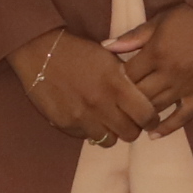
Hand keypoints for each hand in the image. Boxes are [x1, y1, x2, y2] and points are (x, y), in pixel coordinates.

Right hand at [9, 26, 159, 146]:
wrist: (40, 52)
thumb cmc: (79, 52)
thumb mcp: (109, 59)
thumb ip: (128, 80)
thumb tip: (144, 99)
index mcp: (116, 85)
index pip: (146, 115)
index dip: (151, 118)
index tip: (148, 117)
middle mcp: (100, 104)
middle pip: (130, 134)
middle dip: (132, 128)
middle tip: (128, 120)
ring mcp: (81, 117)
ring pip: (108, 140)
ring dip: (110, 132)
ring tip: (106, 120)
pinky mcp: (65, 124)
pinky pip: (86, 136)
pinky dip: (89, 129)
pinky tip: (86, 116)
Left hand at [104, 6, 192, 128]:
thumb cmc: (192, 18)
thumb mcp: (159, 21)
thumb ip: (133, 37)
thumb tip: (105, 46)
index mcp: (155, 54)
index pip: (127, 76)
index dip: (115, 80)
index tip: (109, 83)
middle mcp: (168, 74)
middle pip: (139, 95)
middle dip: (125, 100)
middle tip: (114, 105)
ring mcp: (186, 88)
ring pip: (157, 108)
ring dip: (141, 114)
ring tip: (128, 120)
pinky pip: (184, 117)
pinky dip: (168, 127)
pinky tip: (153, 135)